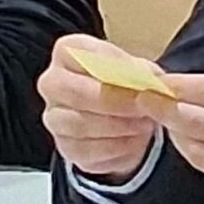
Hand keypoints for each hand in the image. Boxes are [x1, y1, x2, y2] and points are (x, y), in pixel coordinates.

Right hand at [38, 35, 162, 181]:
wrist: (122, 117)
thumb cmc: (124, 84)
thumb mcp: (137, 69)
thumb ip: (142, 73)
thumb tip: (151, 83)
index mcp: (66, 52)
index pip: (83, 56)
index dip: (115, 70)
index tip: (142, 81)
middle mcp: (52, 83)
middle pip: (76, 93)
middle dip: (115, 102)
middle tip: (144, 106)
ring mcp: (53, 117)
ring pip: (80, 125)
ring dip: (119, 126)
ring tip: (144, 123)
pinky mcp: (64, 147)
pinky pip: (87, 151)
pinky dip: (116, 147)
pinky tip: (134, 140)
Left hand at [158, 71, 203, 203]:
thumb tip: (190, 87)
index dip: (175, 87)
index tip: (153, 81)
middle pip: (193, 123)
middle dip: (164, 111)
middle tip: (144, 101)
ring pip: (196, 151)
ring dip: (179, 135)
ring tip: (171, 121)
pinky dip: (200, 157)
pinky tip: (200, 145)